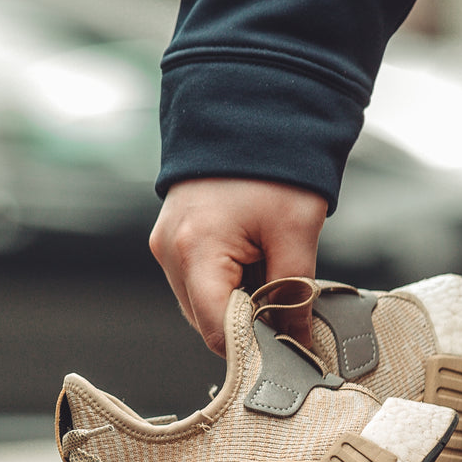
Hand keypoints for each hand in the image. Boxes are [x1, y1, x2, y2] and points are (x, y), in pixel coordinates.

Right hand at [149, 178, 327, 355]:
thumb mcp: (295, 231)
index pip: (217, 331)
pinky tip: (251, 262)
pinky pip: (197, 282)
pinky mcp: (170, 240)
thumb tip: (297, 341)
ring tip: (268, 272)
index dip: (254, 348)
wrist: (249, 113)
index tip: (288, 349)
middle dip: (248, 324)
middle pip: (206, 322)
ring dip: (237, 304)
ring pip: (201, 305)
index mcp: (196, 250)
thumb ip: (294, 294)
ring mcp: (164, 246)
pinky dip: (226, 284)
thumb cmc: (273, 164)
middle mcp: (169, 252)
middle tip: (288, 308)